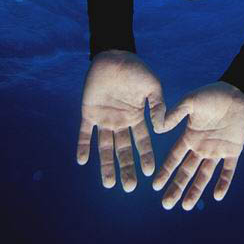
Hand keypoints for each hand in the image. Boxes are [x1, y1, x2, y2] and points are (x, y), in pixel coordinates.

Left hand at [77, 50, 165, 191]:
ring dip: (106, 165)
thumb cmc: (136, 69)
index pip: (142, 142)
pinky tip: (83, 161)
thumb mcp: (152, 86)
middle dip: (126, 168)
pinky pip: (85, 133)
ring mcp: (104, 118)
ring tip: (109, 184)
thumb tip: (161, 127)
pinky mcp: (89, 113)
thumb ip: (157, 105)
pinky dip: (83, 146)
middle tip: (129, 187)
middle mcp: (120, 122)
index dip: (145, 157)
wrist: (113, 55)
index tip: (149, 174)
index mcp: (136, 117)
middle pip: (124, 150)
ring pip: (105, 147)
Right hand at [153, 81, 243, 209]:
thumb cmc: (211, 94)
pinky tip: (217, 196)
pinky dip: (223, 182)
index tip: (155, 186)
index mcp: (189, 137)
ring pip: (204, 175)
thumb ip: (176, 113)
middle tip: (166, 205)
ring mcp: (217, 151)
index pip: (174, 158)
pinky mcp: (234, 151)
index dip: (165, 172)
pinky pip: (228, 170)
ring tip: (186, 206)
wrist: (235, 92)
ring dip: (195, 190)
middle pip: (186, 171)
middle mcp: (201, 147)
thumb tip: (158, 128)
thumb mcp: (190, 102)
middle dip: (176, 188)